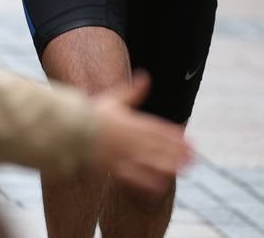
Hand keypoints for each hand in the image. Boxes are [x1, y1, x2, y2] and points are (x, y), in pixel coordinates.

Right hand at [89, 73, 192, 194]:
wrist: (68, 129)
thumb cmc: (90, 113)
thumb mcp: (113, 98)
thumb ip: (132, 92)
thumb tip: (145, 77)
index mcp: (131, 122)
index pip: (159, 130)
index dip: (176, 137)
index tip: (190, 141)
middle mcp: (130, 139)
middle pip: (160, 147)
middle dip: (178, 153)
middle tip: (195, 158)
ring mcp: (123, 154)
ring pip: (151, 162)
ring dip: (170, 166)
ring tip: (185, 170)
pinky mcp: (113, 167)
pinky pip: (135, 177)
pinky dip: (149, 181)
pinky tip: (161, 185)